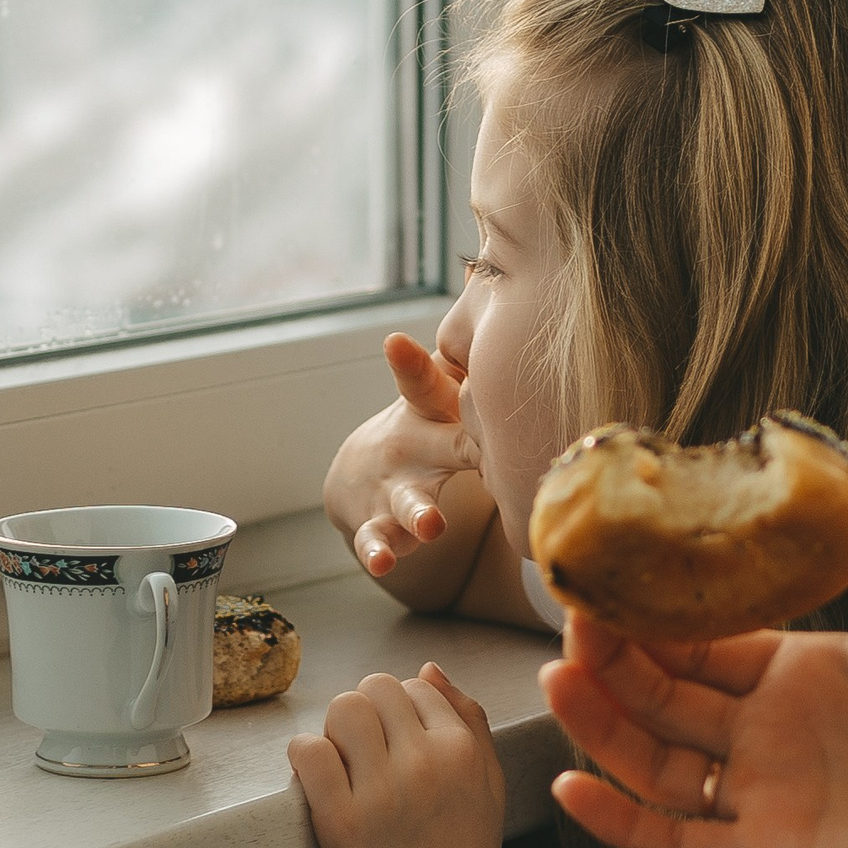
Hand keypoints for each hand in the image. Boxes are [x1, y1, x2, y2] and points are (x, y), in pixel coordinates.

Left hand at [289, 663, 508, 847]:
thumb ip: (470, 721)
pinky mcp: (339, 818)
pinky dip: (305, 755)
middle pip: (376, 688)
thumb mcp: (490, 783)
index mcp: (463, 750)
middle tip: (365, 749)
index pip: (417, 686)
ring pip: (342, 709)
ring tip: (343, 760)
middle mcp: (424, 761)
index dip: (401, 708)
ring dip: (336, 728)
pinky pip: (309, 751)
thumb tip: (428, 671)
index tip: (395, 740)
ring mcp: (381, 790)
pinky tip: (319, 777)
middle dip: (366, 711)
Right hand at [324, 333, 479, 575]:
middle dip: (457, 446)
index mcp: (429, 411)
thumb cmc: (428, 424)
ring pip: (406, 502)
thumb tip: (486, 285)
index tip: (395, 343)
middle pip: (436, 444)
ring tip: (432, 526)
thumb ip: (471, 355)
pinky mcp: (379, 526)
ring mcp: (392, 489)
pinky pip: (377, 541)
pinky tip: (382, 563)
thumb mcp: (442, 391)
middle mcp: (410, 447)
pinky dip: (378, 552)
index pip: (421, 382)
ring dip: (419, 514)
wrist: (362, 473)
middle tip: (479, 452)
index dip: (409, 363)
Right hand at [541, 461, 847, 847]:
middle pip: (662, 692)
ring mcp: (768, 794)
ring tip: (558, 678)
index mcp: (803, 669)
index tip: (606, 567)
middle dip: (610, 656)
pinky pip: (678, 842)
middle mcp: (772, 731)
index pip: (702, 635)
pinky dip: (620, 824)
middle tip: (570, 612)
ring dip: (600, 726)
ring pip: (654, 761)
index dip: (650, 609)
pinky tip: (572, 786)